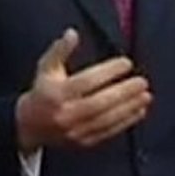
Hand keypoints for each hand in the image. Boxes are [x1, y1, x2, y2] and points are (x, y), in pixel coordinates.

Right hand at [15, 28, 150, 151]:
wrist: (29, 126)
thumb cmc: (42, 91)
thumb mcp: (46, 67)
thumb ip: (59, 50)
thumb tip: (72, 33)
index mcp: (57, 92)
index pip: (87, 81)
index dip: (108, 71)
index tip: (126, 63)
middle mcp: (66, 113)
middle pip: (100, 102)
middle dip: (124, 92)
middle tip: (142, 82)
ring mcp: (75, 130)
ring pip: (106, 119)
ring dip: (129, 108)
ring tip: (145, 96)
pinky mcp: (83, 142)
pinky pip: (108, 132)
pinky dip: (125, 122)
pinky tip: (138, 111)